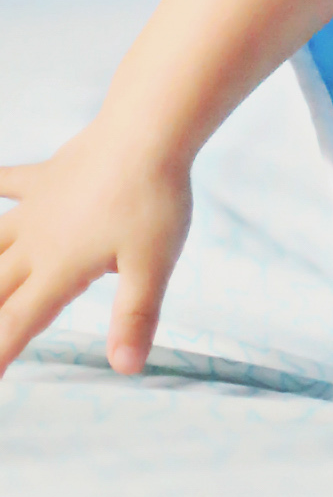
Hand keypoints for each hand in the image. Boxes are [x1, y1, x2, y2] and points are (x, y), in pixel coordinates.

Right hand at [0, 122, 191, 378]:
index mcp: (60, 269)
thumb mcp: (153, 264)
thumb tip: (128, 368)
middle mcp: (37, 242)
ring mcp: (38, 206)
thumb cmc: (155, 197)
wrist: (149, 128)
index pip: (17, 324)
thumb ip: (136, 316)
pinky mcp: (47, 176)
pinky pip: (8, 181)